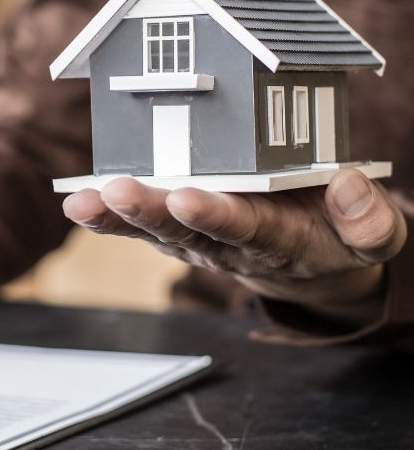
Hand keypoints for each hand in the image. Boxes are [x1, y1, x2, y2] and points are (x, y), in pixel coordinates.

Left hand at [63, 169, 406, 326]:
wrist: (307, 263)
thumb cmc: (335, 238)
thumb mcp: (370, 239)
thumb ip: (370, 223)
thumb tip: (350, 186)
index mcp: (279, 241)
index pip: (247, 229)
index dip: (217, 216)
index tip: (187, 198)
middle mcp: (230, 243)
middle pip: (186, 231)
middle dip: (150, 212)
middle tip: (117, 193)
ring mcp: (200, 238)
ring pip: (155, 229)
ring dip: (117, 216)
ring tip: (79, 202)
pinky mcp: (182, 230)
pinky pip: (144, 224)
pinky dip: (110, 215)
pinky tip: (78, 202)